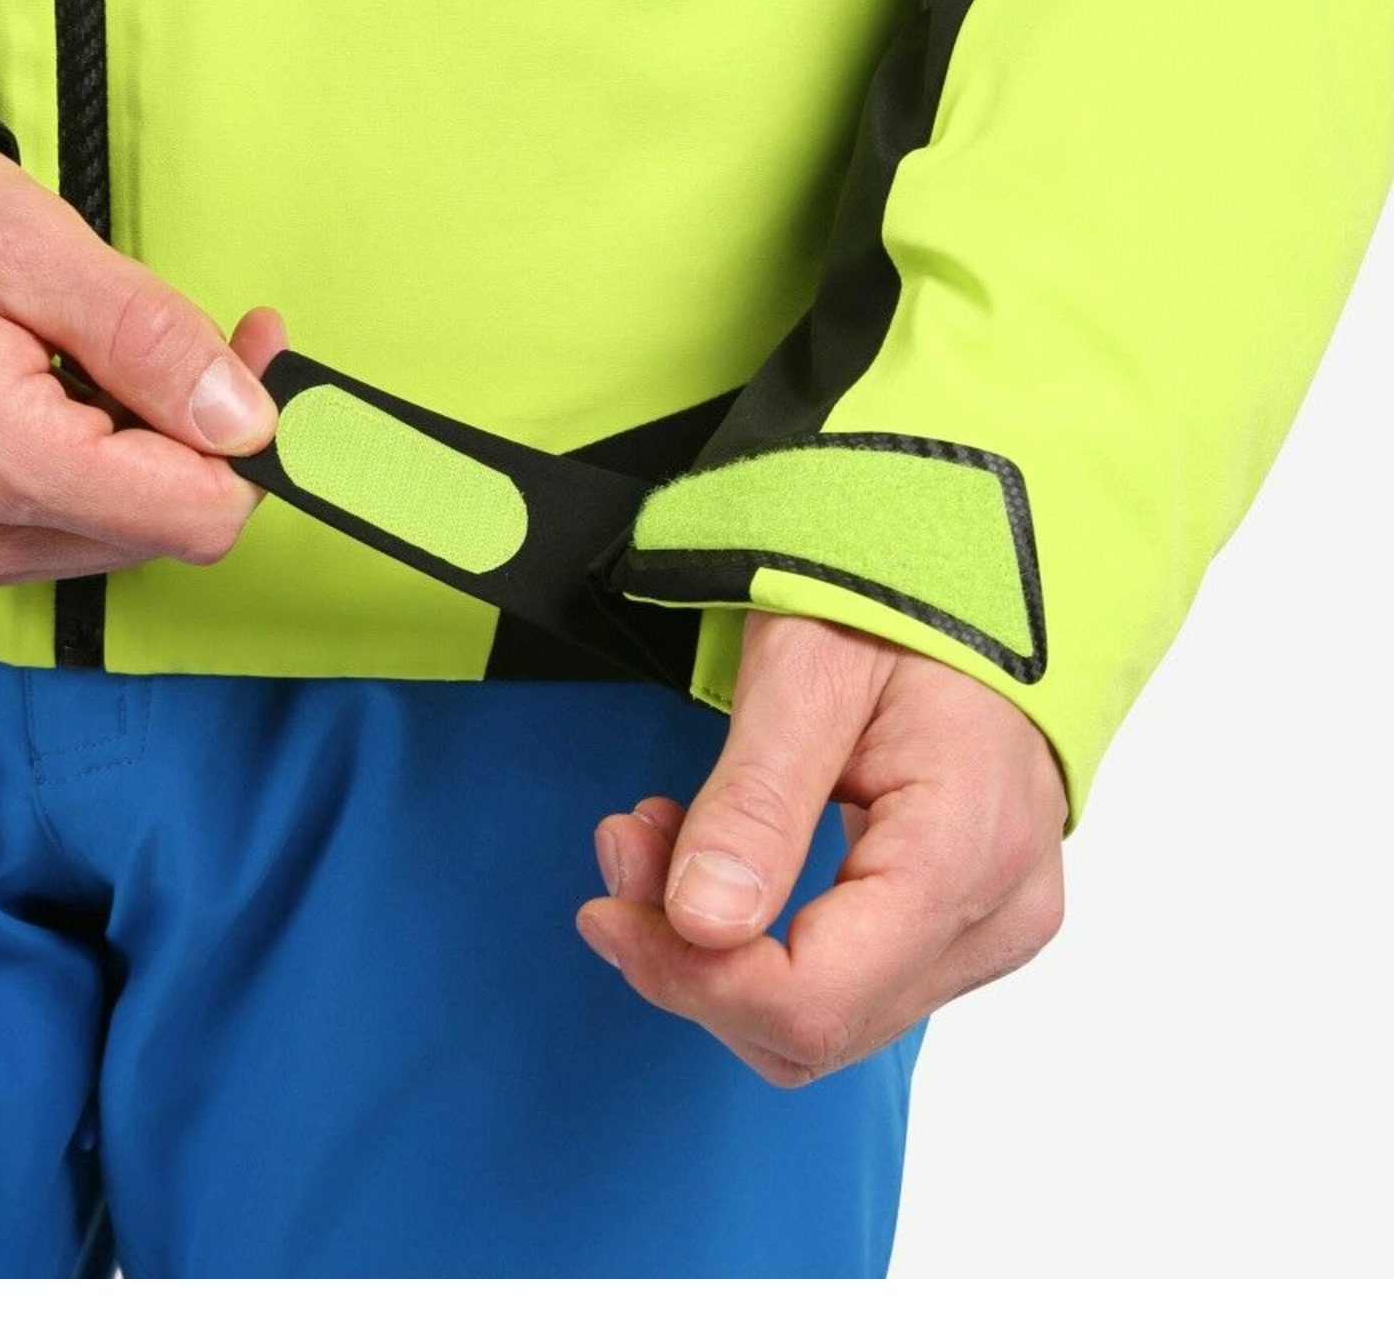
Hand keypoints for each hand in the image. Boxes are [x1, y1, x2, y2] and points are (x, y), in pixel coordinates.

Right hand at [0, 135, 285, 598]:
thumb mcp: (20, 236)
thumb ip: (145, 333)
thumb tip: (247, 419)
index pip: (195, 514)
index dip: (252, 437)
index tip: (255, 350)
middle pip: (164, 529)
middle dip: (200, 434)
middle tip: (201, 339)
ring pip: (120, 536)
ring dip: (142, 452)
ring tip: (96, 356)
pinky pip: (62, 533)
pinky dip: (89, 470)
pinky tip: (56, 397)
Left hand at [578, 609, 1068, 1084]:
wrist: (980, 577)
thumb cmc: (900, 602)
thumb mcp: (807, 669)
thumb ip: (756, 801)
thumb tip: (700, 924)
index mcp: (965, 848)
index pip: (815, 1000)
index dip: (690, 979)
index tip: (607, 907)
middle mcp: (998, 912)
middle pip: (816, 1026)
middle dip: (690, 958)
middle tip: (627, 841)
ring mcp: (993, 926)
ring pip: (828, 1020)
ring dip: (718, 954)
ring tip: (662, 837)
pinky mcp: (971, 924)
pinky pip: (854, 984)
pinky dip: (765, 944)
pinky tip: (721, 862)